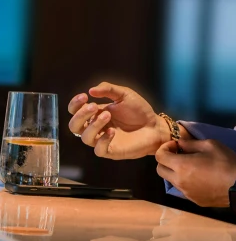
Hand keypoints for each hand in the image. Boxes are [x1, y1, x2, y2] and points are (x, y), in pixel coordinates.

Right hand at [67, 81, 189, 158]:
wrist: (154, 125)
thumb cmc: (139, 110)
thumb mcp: (124, 94)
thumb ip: (109, 89)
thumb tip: (91, 90)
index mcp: (96, 113)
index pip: (75, 111)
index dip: (75, 104)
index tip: (84, 96)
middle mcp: (96, 127)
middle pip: (74, 126)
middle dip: (81, 115)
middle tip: (94, 107)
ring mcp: (102, 140)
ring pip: (85, 138)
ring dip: (94, 125)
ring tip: (108, 115)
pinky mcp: (111, 151)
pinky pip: (98, 150)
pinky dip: (102, 140)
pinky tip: (112, 131)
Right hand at [149, 210, 235, 240]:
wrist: (234, 238)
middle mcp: (175, 227)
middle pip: (156, 231)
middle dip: (160, 240)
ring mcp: (183, 217)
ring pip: (165, 222)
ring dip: (168, 231)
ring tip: (180, 239)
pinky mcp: (191, 213)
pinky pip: (177, 217)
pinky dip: (177, 224)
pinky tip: (188, 232)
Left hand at [155, 138, 235, 207]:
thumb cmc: (224, 162)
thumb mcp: (210, 145)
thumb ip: (191, 143)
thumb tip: (179, 143)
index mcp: (181, 166)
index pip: (159, 157)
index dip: (165, 148)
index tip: (176, 145)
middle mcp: (179, 181)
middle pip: (160, 170)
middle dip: (166, 160)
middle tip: (179, 154)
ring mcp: (185, 193)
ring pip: (171, 181)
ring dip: (175, 171)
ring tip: (191, 166)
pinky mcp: (193, 200)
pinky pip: (182, 189)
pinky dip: (185, 181)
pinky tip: (200, 177)